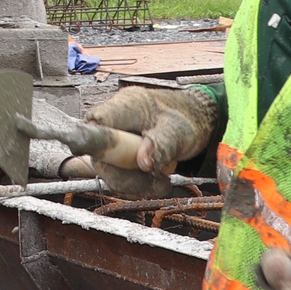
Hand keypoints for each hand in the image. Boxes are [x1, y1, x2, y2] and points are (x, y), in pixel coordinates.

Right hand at [84, 85, 219, 175]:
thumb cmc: (186, 119)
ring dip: (135, 183)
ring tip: (160, 181)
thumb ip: (160, 145)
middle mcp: (115, 121)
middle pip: (102, 154)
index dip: (97, 141)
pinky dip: (137, 185)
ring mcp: (115, 139)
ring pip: (110, 170)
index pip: (99, 121)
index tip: (107, 161)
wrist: (193, 121)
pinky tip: (155, 182)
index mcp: (127, 104)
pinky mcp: (119, 155)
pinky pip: (119, 176)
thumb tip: (143, 163)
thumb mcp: (178, 131)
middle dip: (127, 175)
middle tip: (155, 180)